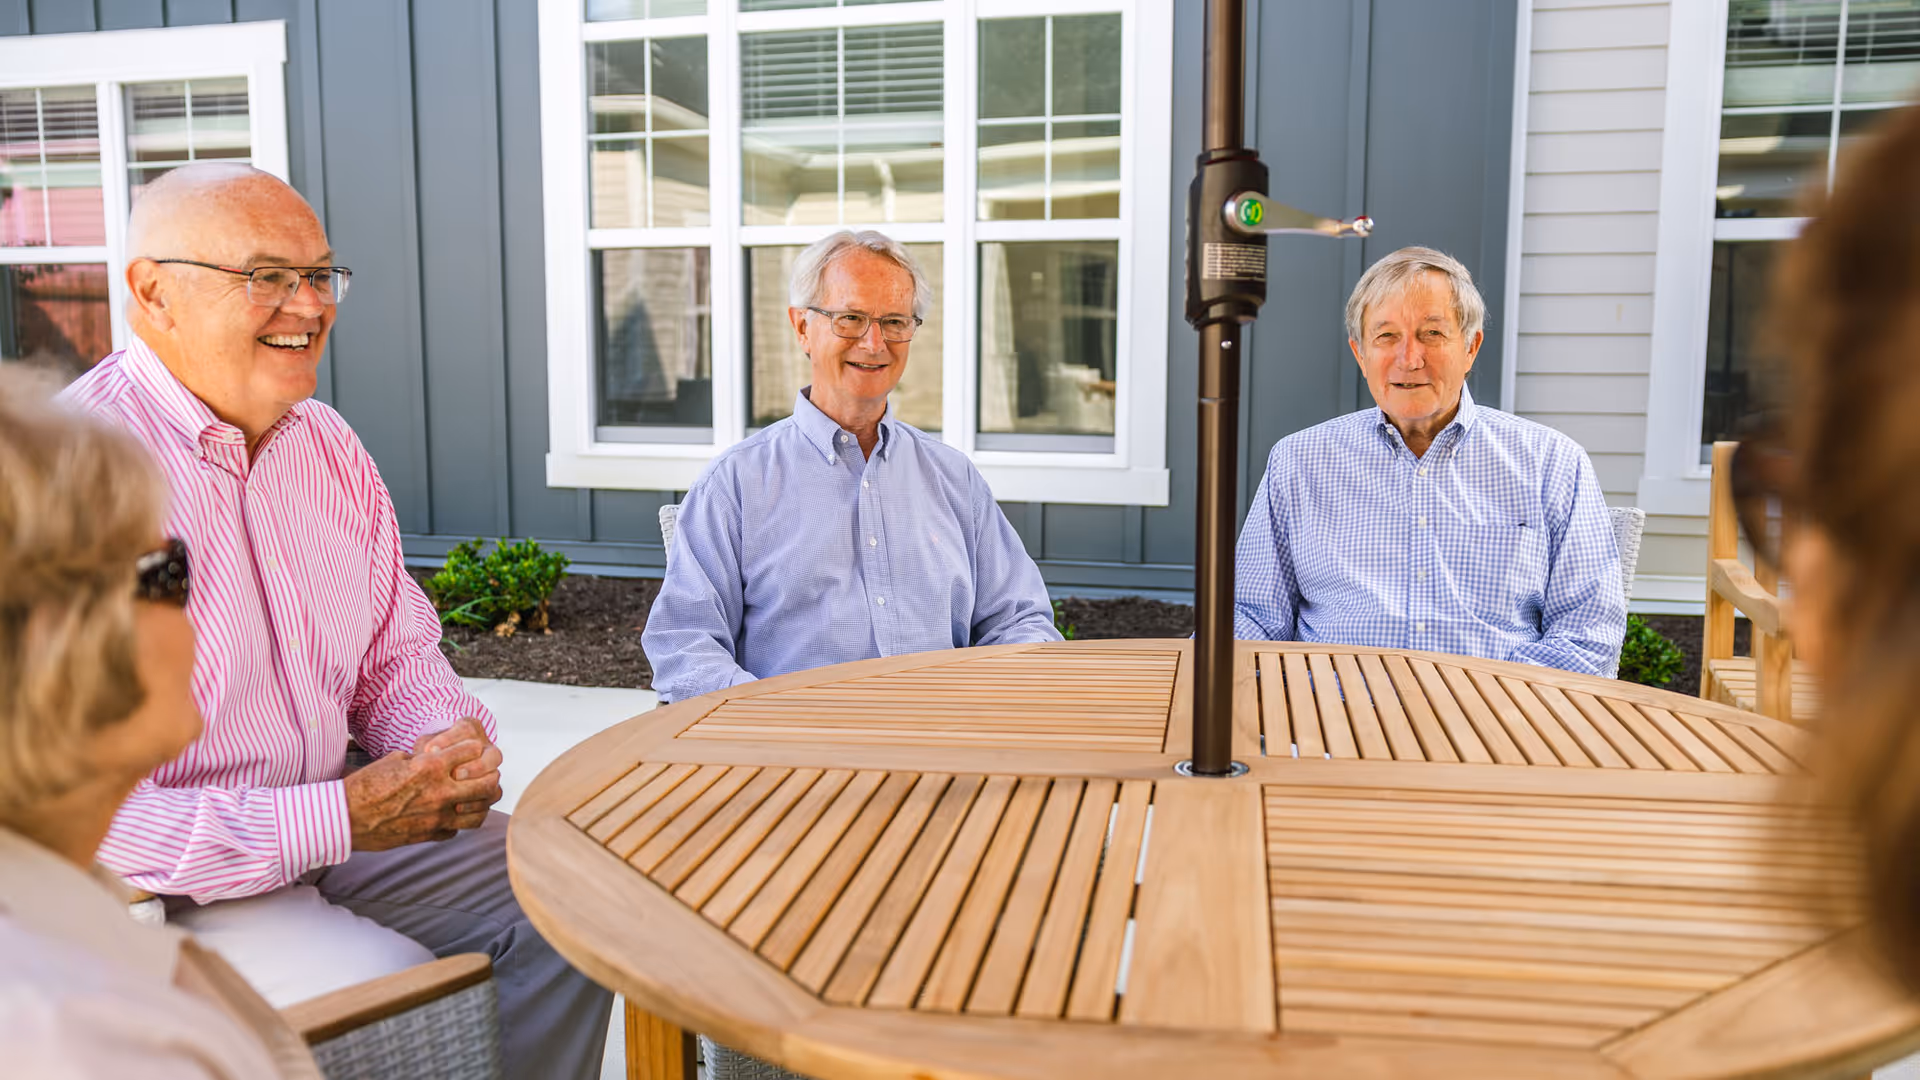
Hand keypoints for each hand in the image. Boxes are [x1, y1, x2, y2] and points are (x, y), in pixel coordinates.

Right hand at [345, 730, 502, 851]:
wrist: (345, 818)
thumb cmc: (365, 785)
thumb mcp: (395, 760)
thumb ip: (422, 759)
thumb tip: (436, 756)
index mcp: (431, 767)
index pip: (473, 751)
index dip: (475, 748)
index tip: (472, 750)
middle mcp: (440, 792)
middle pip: (488, 784)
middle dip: (491, 776)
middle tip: (485, 775)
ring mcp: (438, 817)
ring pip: (481, 811)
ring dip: (481, 802)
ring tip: (474, 797)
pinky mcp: (430, 835)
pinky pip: (458, 829)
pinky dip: (458, 821)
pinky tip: (450, 815)